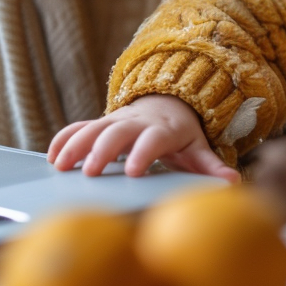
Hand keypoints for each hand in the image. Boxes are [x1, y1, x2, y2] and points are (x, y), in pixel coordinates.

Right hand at [46, 94, 239, 181]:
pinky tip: (52, 156)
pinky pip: (78, 127)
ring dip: (76, 145)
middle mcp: (136, 122)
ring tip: (61, 166)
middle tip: (91, 173)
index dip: (143, 153)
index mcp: (162, 129)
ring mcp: (115, 120)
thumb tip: (233, 181)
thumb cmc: (180, 134)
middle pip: (117, 132)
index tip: (133, 171)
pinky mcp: (100, 122)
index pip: (153, 139)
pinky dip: (64, 138)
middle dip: (103, 151)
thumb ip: (211, 166)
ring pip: (93, 128)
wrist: (165, 103)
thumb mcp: (197, 147)